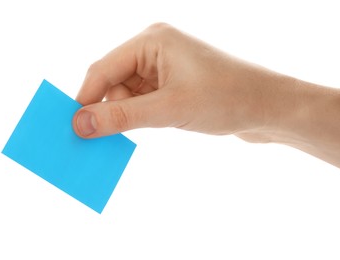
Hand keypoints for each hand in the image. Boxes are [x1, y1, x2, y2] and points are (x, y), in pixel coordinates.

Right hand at [72, 23, 289, 139]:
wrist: (270, 107)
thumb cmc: (227, 98)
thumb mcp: (169, 109)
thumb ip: (122, 117)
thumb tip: (80, 124)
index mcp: (152, 40)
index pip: (104, 69)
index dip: (84, 98)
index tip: (70, 126)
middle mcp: (156, 49)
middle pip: (114, 81)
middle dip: (106, 110)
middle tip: (92, 140)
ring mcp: (166, 67)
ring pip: (128, 94)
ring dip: (124, 116)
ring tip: (119, 140)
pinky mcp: (175, 85)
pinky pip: (144, 101)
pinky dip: (139, 118)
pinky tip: (140, 133)